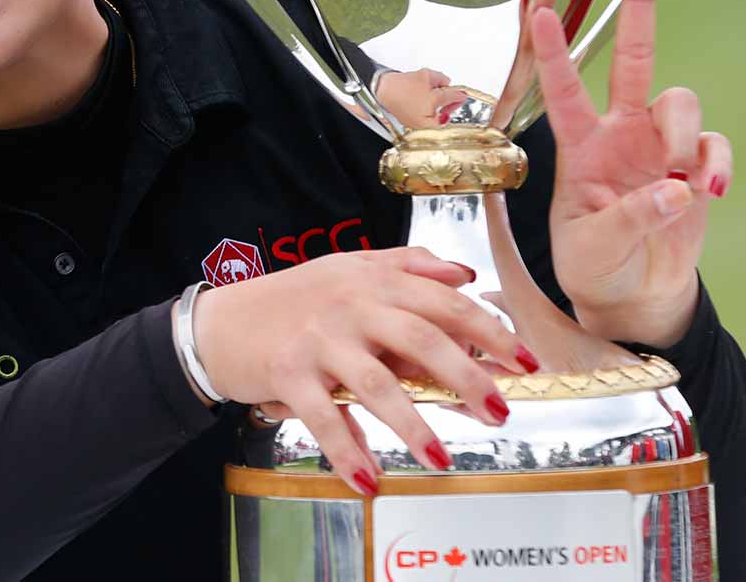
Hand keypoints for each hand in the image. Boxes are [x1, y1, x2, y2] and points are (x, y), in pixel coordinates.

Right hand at [191, 248, 537, 495]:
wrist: (222, 321)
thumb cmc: (295, 299)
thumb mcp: (351, 268)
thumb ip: (409, 265)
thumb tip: (465, 275)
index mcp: (375, 279)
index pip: (445, 300)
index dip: (489, 331)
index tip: (523, 361)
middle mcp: (351, 305)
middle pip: (421, 338)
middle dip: (467, 378)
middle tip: (499, 412)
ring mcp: (320, 339)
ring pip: (377, 383)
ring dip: (414, 424)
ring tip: (442, 457)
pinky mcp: (289, 374)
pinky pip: (325, 419)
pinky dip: (348, 452)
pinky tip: (369, 480)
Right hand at [374, 67, 467, 127]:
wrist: (381, 89)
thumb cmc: (401, 85)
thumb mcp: (425, 75)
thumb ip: (440, 79)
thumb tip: (446, 83)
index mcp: (432, 105)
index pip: (450, 98)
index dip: (458, 94)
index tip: (463, 93)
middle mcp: (426, 119)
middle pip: (445, 113)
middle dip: (450, 104)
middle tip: (453, 96)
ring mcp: (418, 124)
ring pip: (436, 118)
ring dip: (440, 108)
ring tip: (436, 97)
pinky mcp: (411, 124)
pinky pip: (426, 119)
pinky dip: (429, 112)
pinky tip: (426, 102)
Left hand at [527, 0, 732, 346]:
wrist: (633, 296)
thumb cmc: (596, 266)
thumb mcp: (596, 248)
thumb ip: (632, 216)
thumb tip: (678, 187)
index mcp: (579, 147)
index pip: (563, 91)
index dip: (554, 53)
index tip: (539, 12)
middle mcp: (620, 133)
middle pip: (634, 57)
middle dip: (640, 3)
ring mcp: (660, 146)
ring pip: (679, 100)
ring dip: (681, 129)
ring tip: (681, 177)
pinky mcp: (696, 167)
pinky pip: (713, 146)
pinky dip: (716, 164)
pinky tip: (710, 191)